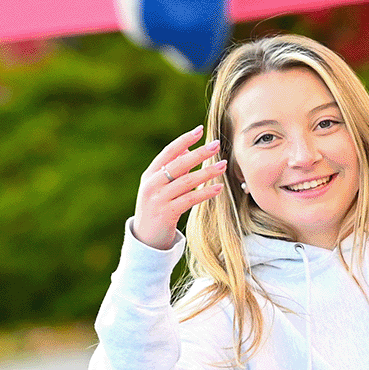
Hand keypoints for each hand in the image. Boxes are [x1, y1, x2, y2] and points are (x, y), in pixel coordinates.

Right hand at [133, 125, 227, 249]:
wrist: (145, 239)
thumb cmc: (156, 208)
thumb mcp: (160, 186)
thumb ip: (173, 168)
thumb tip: (189, 148)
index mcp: (150, 174)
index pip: (168, 152)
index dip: (184, 140)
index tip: (200, 130)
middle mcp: (152, 184)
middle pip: (178, 164)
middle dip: (199, 153)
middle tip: (217, 144)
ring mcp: (158, 199)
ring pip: (186, 181)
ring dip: (207, 172)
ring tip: (223, 165)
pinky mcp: (167, 213)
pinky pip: (190, 199)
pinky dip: (205, 192)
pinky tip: (218, 188)